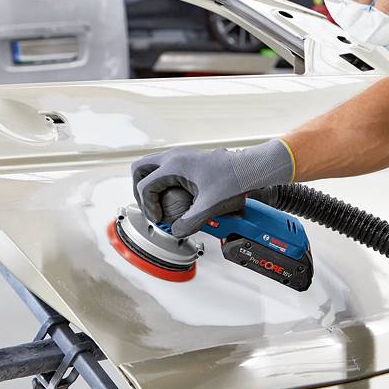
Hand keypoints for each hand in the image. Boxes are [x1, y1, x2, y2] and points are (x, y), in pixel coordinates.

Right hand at [132, 139, 293, 237]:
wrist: (249, 168)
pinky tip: (172, 195)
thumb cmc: (232, 181)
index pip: (145, 186)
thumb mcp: (209, 206)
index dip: (147, 206)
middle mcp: (174, 157)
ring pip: (151, 166)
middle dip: (139, 190)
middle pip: (139, 169)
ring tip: (157, 203)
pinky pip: (164, 167)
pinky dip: (161, 180)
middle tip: (149, 207)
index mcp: (174, 166)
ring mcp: (180, 156)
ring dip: (149, 184)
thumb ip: (190, 222)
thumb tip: (176, 233)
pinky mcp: (187, 159)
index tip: (158, 219)